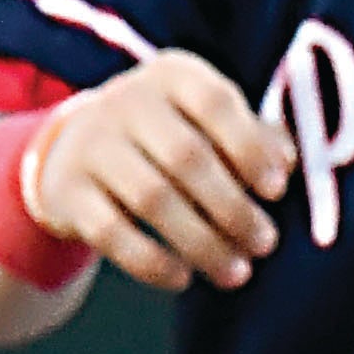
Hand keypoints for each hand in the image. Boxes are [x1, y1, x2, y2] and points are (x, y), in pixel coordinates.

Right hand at [24, 51, 294, 292]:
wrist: (75, 151)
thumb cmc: (169, 139)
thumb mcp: (209, 124)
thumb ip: (254, 140)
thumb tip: (286, 163)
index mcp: (173, 75)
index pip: (215, 102)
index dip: (250, 147)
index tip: (277, 191)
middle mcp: (127, 100)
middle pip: (188, 158)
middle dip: (234, 208)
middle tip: (264, 244)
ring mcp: (91, 143)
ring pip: (153, 199)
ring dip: (203, 243)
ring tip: (236, 273)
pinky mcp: (67, 190)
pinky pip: (112, 233)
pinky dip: (152, 262)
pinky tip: (182, 278)